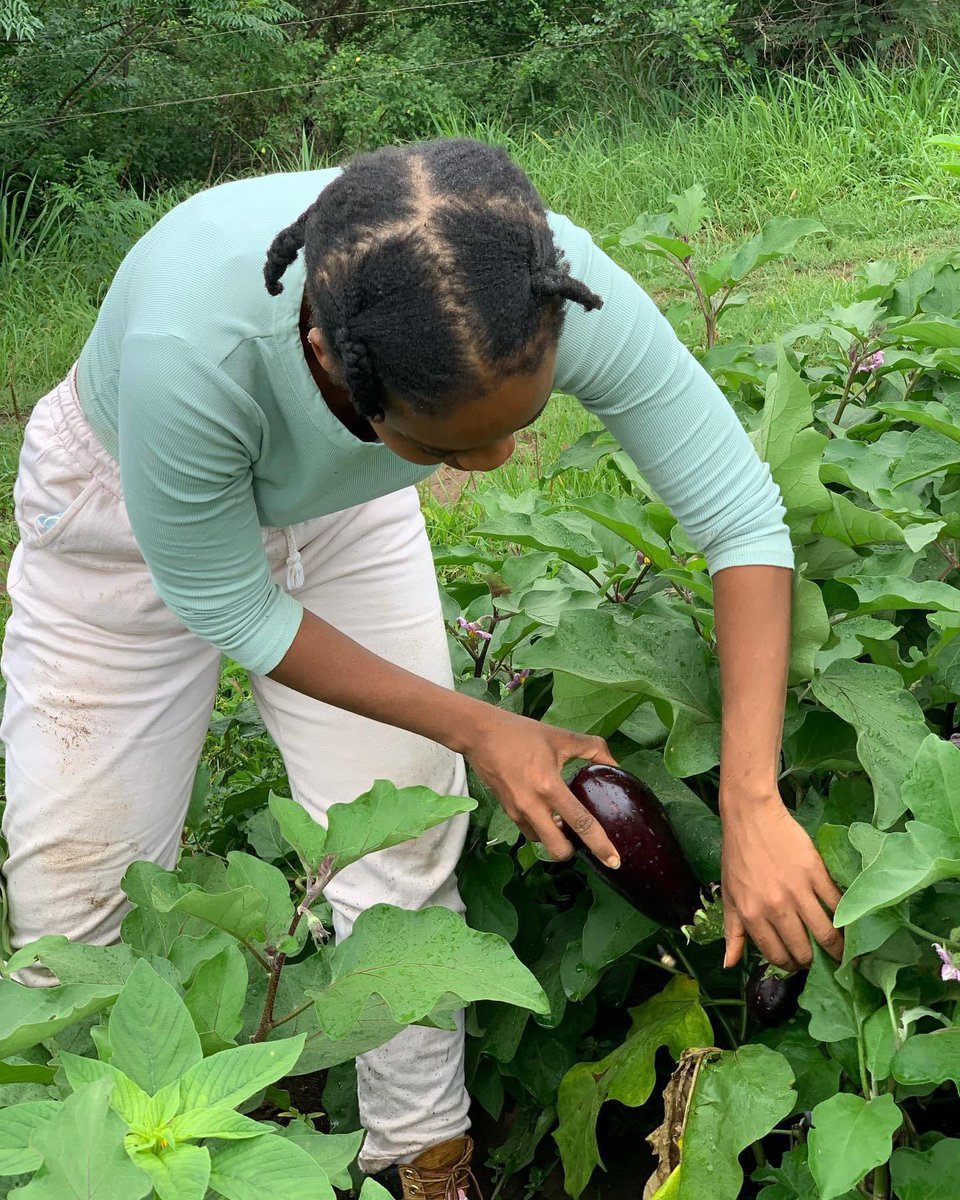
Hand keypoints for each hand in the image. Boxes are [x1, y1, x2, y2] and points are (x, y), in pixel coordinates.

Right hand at [463, 708, 621, 867]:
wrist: (480, 734)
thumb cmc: (521, 733)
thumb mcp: (561, 737)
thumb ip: (593, 748)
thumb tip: (615, 764)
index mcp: (549, 786)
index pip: (580, 823)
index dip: (600, 845)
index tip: (614, 861)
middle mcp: (532, 806)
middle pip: (557, 849)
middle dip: (573, 850)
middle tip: (583, 838)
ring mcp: (516, 812)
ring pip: (542, 843)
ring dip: (555, 839)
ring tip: (565, 822)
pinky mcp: (507, 812)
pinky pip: (529, 831)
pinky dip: (541, 829)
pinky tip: (547, 813)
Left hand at [721, 793, 842, 970]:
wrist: (751, 817)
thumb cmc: (737, 856)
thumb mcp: (729, 896)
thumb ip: (732, 933)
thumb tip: (730, 964)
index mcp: (752, 915)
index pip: (776, 955)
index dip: (788, 964)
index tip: (796, 963)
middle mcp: (775, 907)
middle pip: (803, 950)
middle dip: (812, 961)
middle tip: (818, 959)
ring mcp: (797, 890)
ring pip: (825, 933)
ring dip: (835, 948)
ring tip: (840, 951)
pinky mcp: (816, 873)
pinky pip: (836, 905)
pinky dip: (845, 918)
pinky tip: (847, 924)